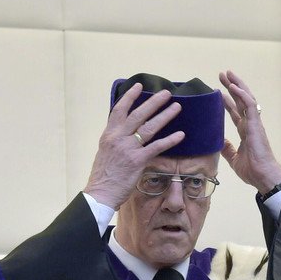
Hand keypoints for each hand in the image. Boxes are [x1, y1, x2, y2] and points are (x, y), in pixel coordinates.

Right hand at [83, 84, 185, 208]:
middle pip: (137, 114)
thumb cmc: (103, 176)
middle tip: (166, 93)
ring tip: (176, 107)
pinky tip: (180, 135)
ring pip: (149, 127)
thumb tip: (127, 133)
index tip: (139, 86)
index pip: (119, 110)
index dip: (129, 97)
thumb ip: (116, 140)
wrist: (100, 193)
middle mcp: (118, 138)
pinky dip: (170, 140)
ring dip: (165, 116)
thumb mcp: (105, 152)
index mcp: (109, 135)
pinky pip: (157, 147)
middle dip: (153, 102)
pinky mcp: (138, 161)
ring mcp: (128, 149)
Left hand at [218, 71, 280, 193]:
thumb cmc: (252, 170)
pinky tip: (234, 87)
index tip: (219, 91)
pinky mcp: (256, 124)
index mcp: (245, 131)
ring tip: (227, 74)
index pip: (235, 111)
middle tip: (222, 75)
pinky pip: (250, 106)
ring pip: (246, 98)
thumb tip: (218, 142)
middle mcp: (250, 124)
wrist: (263, 177)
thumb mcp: (233, 158)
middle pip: (241, 100)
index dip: (227, 100)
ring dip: (237, 85)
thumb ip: (227, 148)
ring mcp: (254, 123)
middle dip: (232, 86)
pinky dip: (242, 95)